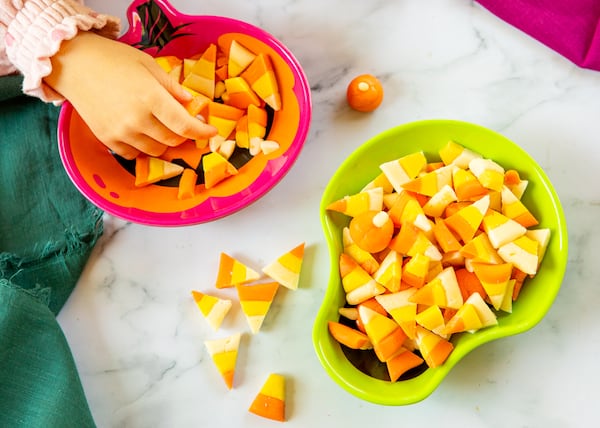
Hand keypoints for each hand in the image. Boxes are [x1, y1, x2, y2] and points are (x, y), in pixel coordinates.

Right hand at [44, 32, 216, 158]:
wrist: (74, 64)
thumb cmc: (113, 59)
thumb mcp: (148, 65)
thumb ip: (172, 87)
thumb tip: (190, 103)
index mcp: (152, 98)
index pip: (185, 126)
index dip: (202, 132)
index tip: (210, 131)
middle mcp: (138, 120)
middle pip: (173, 141)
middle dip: (184, 135)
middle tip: (185, 125)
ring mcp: (122, 133)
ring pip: (156, 151)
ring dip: (165, 143)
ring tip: (162, 127)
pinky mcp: (108, 140)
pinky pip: (134, 154)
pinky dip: (143, 148)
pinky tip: (142, 133)